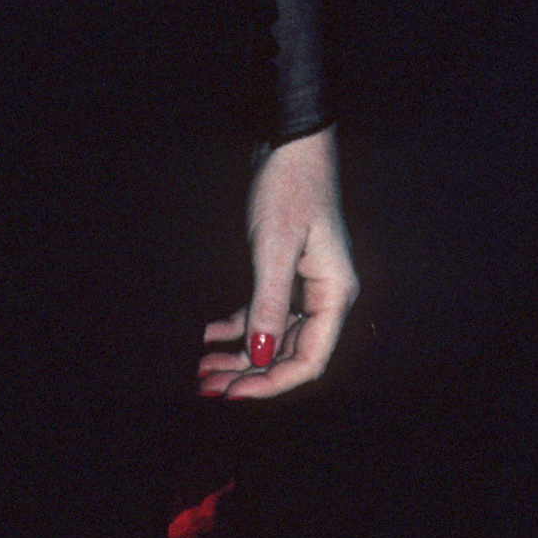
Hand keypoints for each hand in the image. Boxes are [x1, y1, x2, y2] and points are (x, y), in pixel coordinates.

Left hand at [199, 127, 357, 401]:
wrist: (290, 144)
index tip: (234, 393)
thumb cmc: (291, 188)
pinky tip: (208, 336)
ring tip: (203, 370)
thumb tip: (259, 355)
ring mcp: (304, 286)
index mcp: (334, 294)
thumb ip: (269, 303)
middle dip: (248, 374)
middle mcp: (324, 297)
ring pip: (272, 338)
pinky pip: (261, 314)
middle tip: (207, 388)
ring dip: (239, 356)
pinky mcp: (284, 274)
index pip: (308, 359)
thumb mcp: (276, 247)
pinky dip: (235, 328)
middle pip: (288, 354)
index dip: (272, 382)